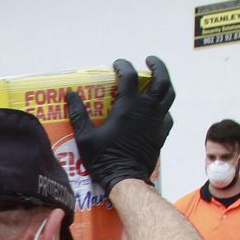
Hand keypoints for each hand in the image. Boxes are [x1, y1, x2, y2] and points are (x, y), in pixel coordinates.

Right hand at [65, 56, 174, 194]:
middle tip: (148, 61)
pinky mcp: (162, 132)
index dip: (123, 66)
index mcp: (128, 106)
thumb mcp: (85, 136)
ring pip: (169, 94)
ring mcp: (157, 120)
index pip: (129, 76)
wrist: (125, 178)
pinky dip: (163, 107)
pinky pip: (167, 114)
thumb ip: (78, 114)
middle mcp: (147, 109)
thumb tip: (70, 94)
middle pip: (160, 79)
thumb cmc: (103, 157)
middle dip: (156, 66)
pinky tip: (156, 109)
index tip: (117, 64)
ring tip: (157, 79)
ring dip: (164, 82)